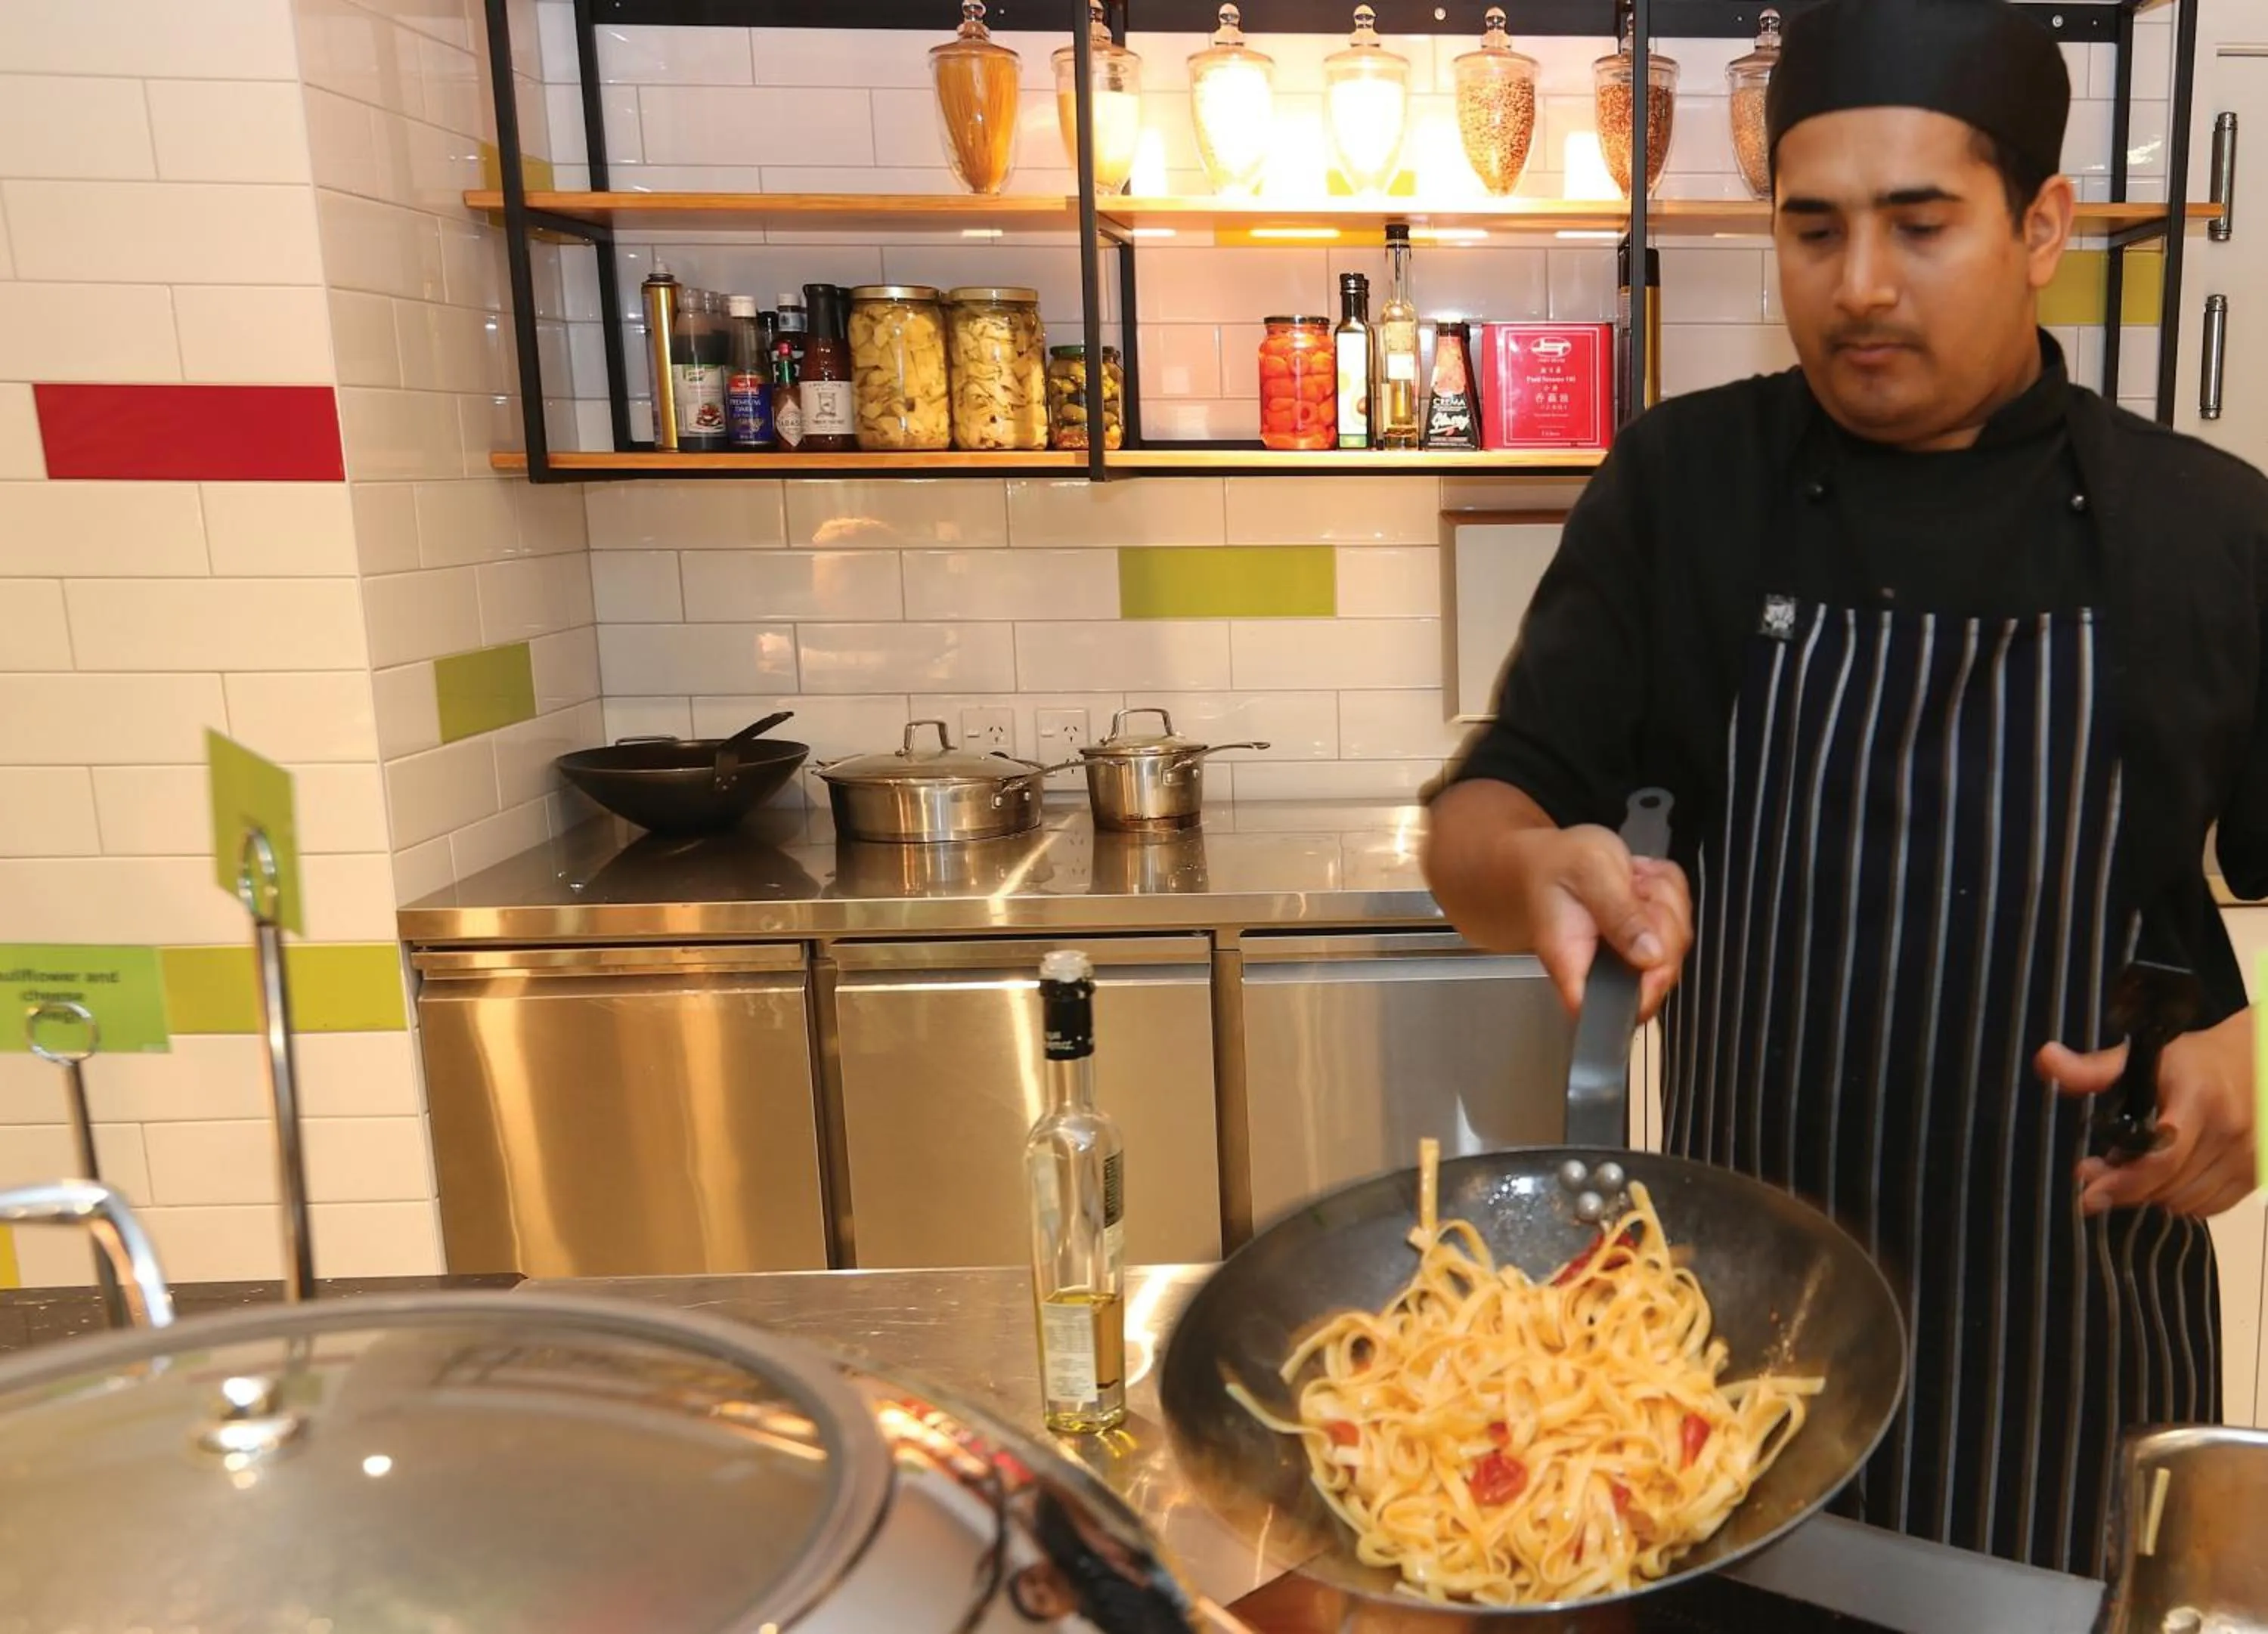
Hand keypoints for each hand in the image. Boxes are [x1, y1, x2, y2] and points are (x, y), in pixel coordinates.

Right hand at [1506, 824, 1692, 1021]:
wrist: (1552, 858)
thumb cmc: (1558, 864)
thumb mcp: (1589, 873)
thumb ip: (1619, 913)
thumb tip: (1650, 956)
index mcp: (1574, 966)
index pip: (1613, 1014)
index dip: (1646, 990)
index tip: (1651, 949)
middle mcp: (1604, 973)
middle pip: (1659, 975)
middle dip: (1661, 924)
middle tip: (1634, 890)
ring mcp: (1630, 960)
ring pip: (1676, 944)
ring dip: (1664, 902)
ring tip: (1630, 882)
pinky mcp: (1648, 943)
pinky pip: (1682, 921)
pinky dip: (1668, 893)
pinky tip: (1639, 883)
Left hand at [2036, 1007, 2257, 1216]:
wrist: (2260, 1065)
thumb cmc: (2196, 1061)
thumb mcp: (2147, 1056)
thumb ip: (2095, 1068)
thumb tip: (2045, 1060)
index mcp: (2201, 1101)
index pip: (2161, 1158)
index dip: (2121, 1181)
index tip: (2084, 1187)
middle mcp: (2230, 1133)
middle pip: (2168, 1186)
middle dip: (2126, 1185)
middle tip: (2100, 1169)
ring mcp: (2248, 1158)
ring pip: (2185, 1202)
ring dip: (2152, 1194)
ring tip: (2134, 1167)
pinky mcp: (2256, 1177)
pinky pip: (2209, 1207)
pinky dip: (2180, 1200)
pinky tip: (2165, 1177)